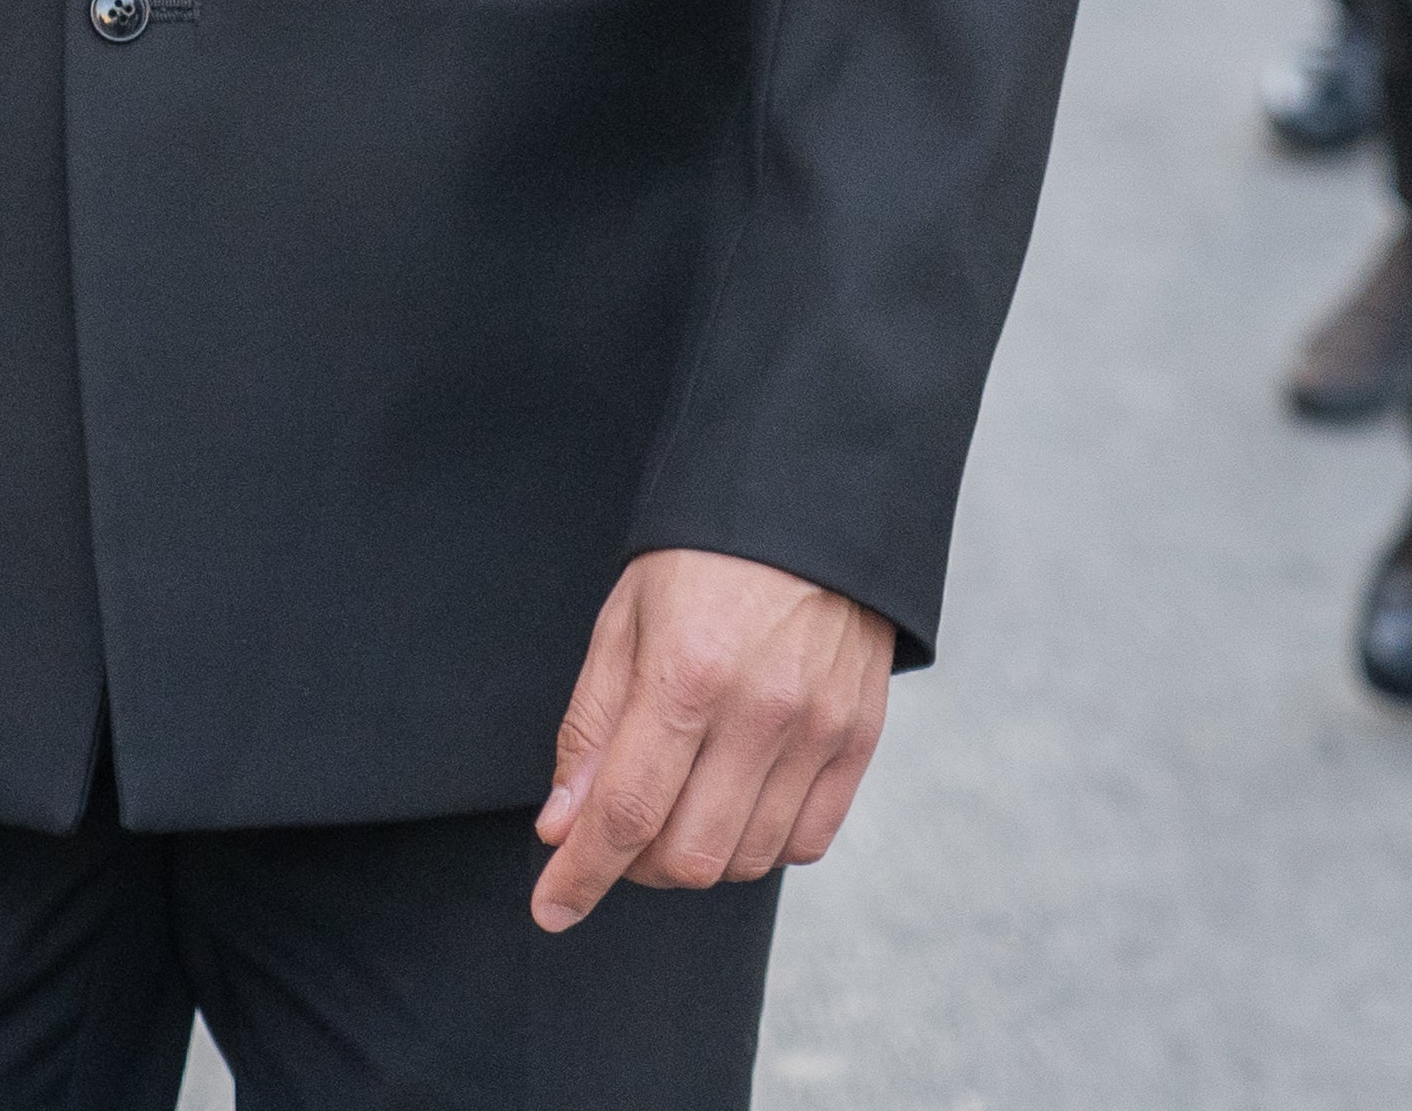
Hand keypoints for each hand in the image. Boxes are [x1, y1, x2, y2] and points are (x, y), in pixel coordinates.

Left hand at [530, 547, 895, 932]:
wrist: (811, 501)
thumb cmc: (704, 556)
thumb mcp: (625, 620)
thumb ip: (593, 727)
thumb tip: (563, 826)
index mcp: (688, 672)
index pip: (627, 812)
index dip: (582, 875)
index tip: (552, 909)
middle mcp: (761, 709)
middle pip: (689, 855)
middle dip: (636, 865)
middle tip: (620, 828)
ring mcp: (819, 728)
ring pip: (748, 860)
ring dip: (698, 856)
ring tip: (679, 805)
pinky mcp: (860, 737)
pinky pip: (807, 841)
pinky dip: (763, 844)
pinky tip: (738, 801)